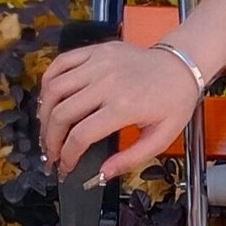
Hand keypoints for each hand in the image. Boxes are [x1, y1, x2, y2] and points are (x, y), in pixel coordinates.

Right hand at [38, 41, 199, 182]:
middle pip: (61, 114)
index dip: (67, 156)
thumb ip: (130, 159)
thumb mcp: (161, 138)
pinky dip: (47, 82)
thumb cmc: (173, 102)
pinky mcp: (95, 51)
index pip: (81, 135)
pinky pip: (60, 63)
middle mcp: (106, 83)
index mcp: (124, 107)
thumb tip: (101, 175)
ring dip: (44, 113)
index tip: (65, 168)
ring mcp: (98, 63)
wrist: (182, 66)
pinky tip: (49, 99)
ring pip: (54, 89)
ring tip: (47, 130)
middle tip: (50, 155)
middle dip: (50, 140)